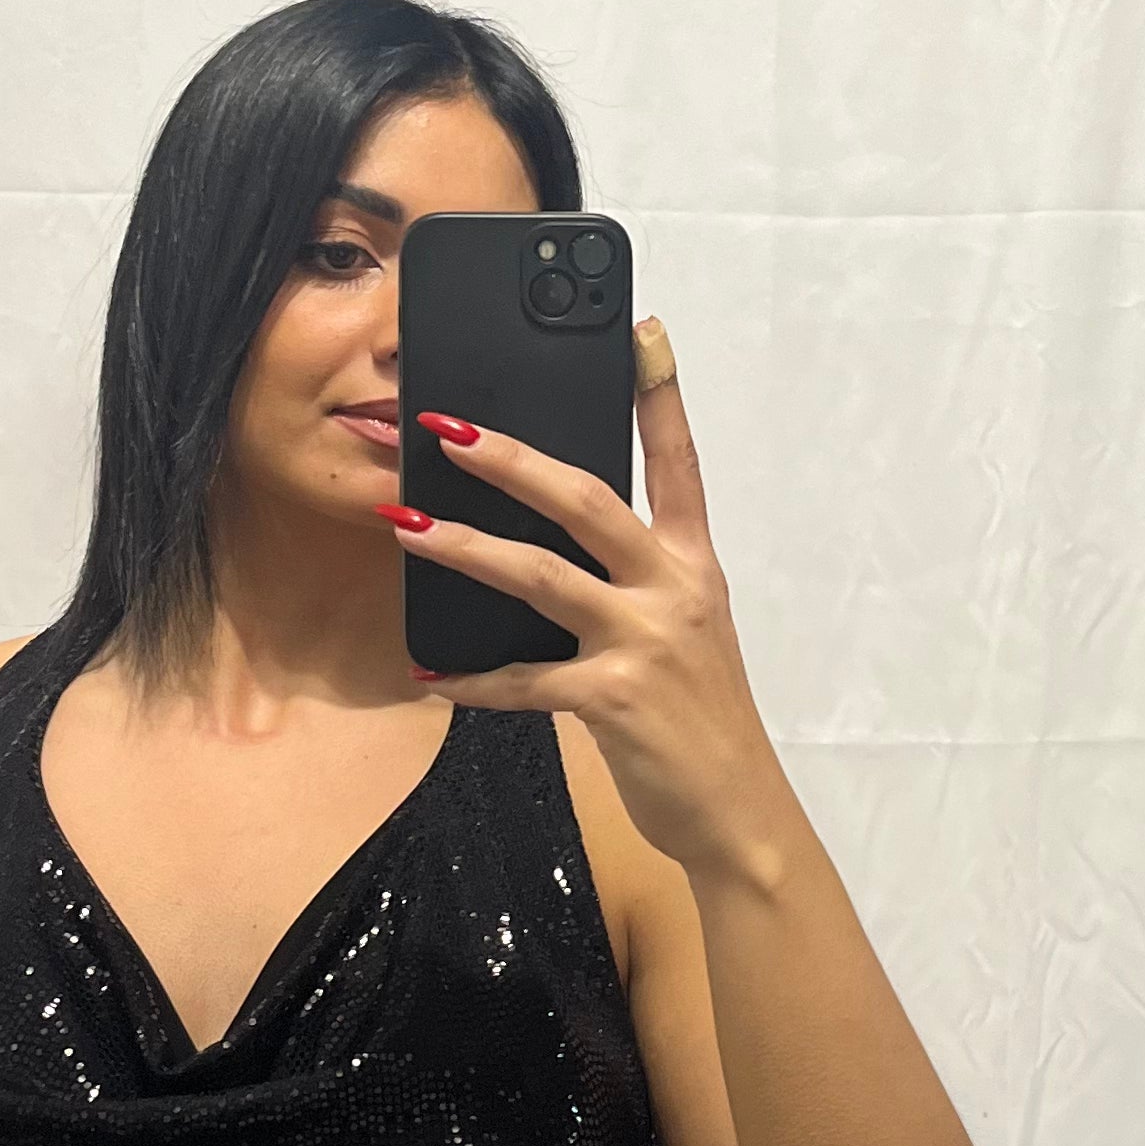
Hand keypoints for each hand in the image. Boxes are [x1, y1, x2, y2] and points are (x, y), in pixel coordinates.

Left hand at [378, 316, 795, 881]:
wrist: (738, 813)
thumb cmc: (702, 722)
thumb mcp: (687, 637)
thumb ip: (637, 589)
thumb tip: (555, 557)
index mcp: (694, 566)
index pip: (680, 464)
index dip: (662, 396)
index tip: (642, 332)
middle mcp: (673, 590)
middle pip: (587, 499)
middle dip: (511, 458)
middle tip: (447, 427)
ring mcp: (644, 642)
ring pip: (540, 575)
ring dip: (465, 546)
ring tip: (406, 523)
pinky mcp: (614, 700)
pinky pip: (524, 681)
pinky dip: (472, 679)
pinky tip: (431, 673)